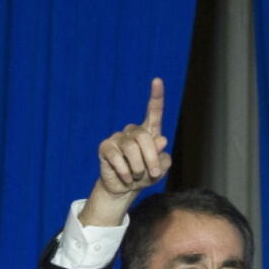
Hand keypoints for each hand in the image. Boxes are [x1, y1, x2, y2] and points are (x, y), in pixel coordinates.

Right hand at [81, 79, 171, 226]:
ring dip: (139, 168)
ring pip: (132, 149)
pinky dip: (126, 173)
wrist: (125, 188)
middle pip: (145, 138)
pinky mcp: (106, 147)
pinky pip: (118, 158)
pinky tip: (127, 178)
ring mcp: (118, 138)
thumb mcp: (160, 170)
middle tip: (153, 174)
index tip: (157, 80)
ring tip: (138, 176)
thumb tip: (160, 139)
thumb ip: (163, 157)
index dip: (156, 97)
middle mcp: (133, 132)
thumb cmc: (145, 176)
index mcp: (149, 132)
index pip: (154, 112)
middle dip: (152, 159)